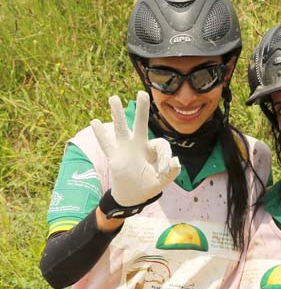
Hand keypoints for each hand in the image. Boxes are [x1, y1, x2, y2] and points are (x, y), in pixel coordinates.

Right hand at [91, 91, 180, 208]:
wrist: (134, 196)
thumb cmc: (149, 185)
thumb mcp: (163, 181)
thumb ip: (172, 172)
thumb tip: (176, 161)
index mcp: (153, 149)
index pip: (161, 145)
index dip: (165, 156)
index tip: (164, 170)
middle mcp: (139, 144)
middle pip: (141, 123)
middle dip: (142, 109)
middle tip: (142, 93)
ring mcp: (125, 149)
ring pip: (121, 128)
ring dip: (117, 114)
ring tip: (113, 97)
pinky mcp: (114, 157)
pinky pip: (107, 144)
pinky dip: (101, 134)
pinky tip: (95, 122)